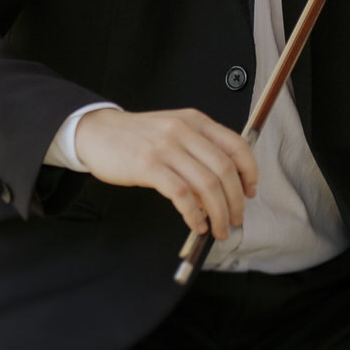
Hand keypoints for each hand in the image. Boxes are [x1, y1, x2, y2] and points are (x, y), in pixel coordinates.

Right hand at [74, 107, 257, 239]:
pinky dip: (193, 214)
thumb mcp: (175, 130)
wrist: (99, 132)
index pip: (236, 145)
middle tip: (236, 220)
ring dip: (218, 213)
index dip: (250, 171)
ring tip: (218, 229)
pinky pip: (181, 194)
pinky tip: (195, 224)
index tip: (251, 192)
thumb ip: (199, 149)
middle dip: (235, 201)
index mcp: (196, 121)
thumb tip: (224, 184)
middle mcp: (185, 131)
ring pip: (206, 184)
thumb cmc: (139, 137)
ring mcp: (166, 147)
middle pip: (224, 169)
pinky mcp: (148, 166)